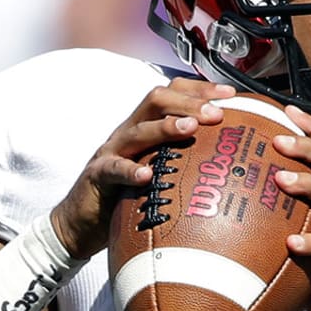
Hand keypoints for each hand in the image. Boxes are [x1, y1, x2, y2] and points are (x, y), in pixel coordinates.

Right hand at [49, 78, 235, 258]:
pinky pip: (113, 169)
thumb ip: (183, 159)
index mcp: (145, 126)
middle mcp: (129, 132)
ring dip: (165, 127)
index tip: (230, 94)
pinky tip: (145, 175)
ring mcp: (112, 152)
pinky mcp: (98, 176)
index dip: (200, 90)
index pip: (172, 94)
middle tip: (216, 113)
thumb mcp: (157, 169)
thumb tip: (229, 162)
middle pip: (156, 101)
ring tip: (190, 128)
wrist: (80, 220)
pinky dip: (130, 170)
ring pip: (138, 130)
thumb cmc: (125, 193)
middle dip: (189, 103)